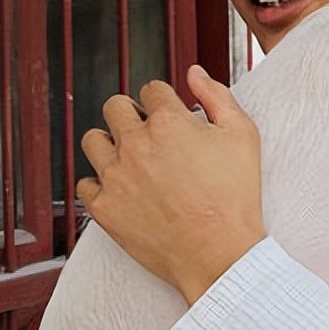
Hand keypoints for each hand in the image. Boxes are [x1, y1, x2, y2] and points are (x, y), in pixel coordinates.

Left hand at [77, 65, 264, 304]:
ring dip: (110, 144)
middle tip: (150, 136)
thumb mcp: (243, 136)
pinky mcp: (104, 209)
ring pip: (93, 140)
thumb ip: (217, 96)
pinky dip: (101, 184)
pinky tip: (122, 190)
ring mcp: (116, 177)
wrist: (220, 256)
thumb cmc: (236, 198)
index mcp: (169, 122)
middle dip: (132, 114)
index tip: (172, 119)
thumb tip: (194, 73)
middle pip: (115, 106)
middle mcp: (135, 144)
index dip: (165, 102)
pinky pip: (85, 184)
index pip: (152, 90)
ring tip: (131, 160)